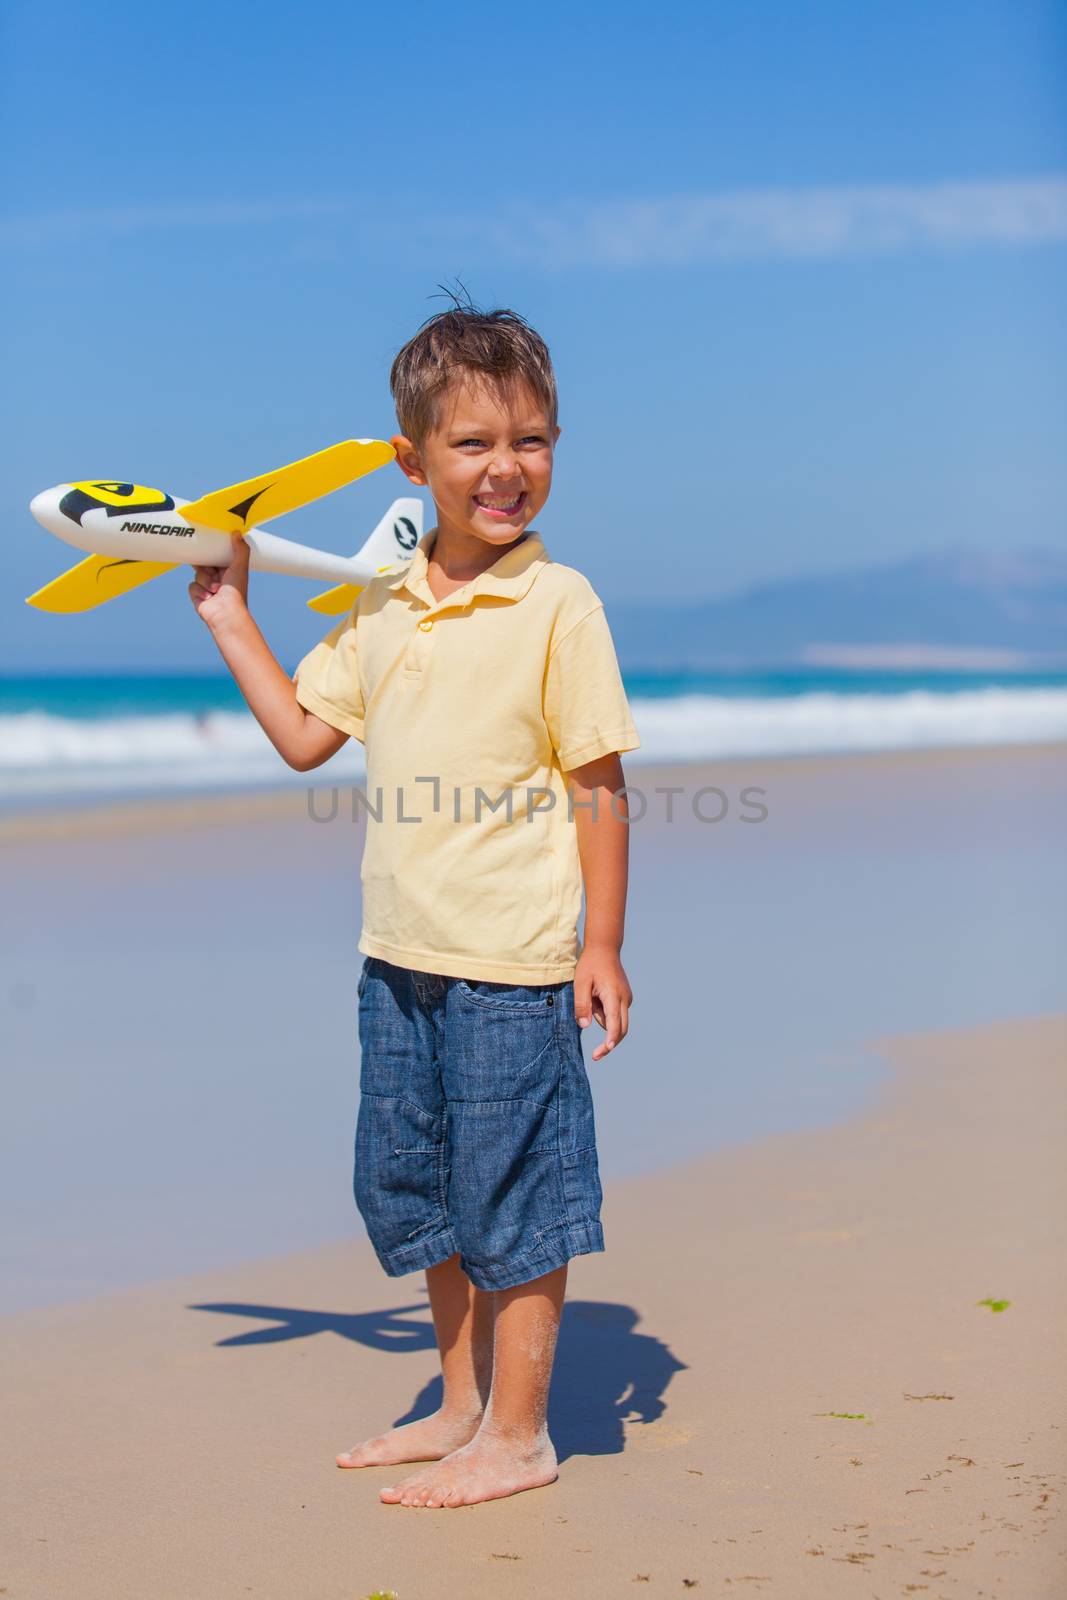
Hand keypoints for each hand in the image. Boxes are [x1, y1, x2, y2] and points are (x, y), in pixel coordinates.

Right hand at [188, 534, 249, 628]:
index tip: (208, 546)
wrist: (225, 613)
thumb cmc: (236, 592)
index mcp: (228, 571)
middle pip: (204, 564)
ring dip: (205, 582)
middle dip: (207, 568)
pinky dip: (199, 591)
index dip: (211, 553)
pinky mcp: (198, 595)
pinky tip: (208, 598)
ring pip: (197, 574)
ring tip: (215, 590)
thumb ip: (240, 549)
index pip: (215, 556)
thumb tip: (237, 533)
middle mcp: (218, 579)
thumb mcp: (240, 566)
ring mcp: (207, 587)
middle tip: (214, 573)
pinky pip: (192, 585)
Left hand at [574, 944, 631, 1061]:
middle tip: (595, 1055)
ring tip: (590, 997)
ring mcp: (627, 998)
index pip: (614, 1023)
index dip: (610, 1040)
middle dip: (609, 1042)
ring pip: (616, 1021)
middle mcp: (624, 999)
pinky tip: (597, 996)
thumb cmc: (590, 965)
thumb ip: (582, 1005)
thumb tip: (585, 1026)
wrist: (604, 948)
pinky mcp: (625, 998)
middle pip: (621, 1029)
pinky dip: (605, 1012)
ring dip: (602, 1019)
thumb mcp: (580, 983)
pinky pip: (615, 1013)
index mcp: (613, 995)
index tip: (604, 1051)